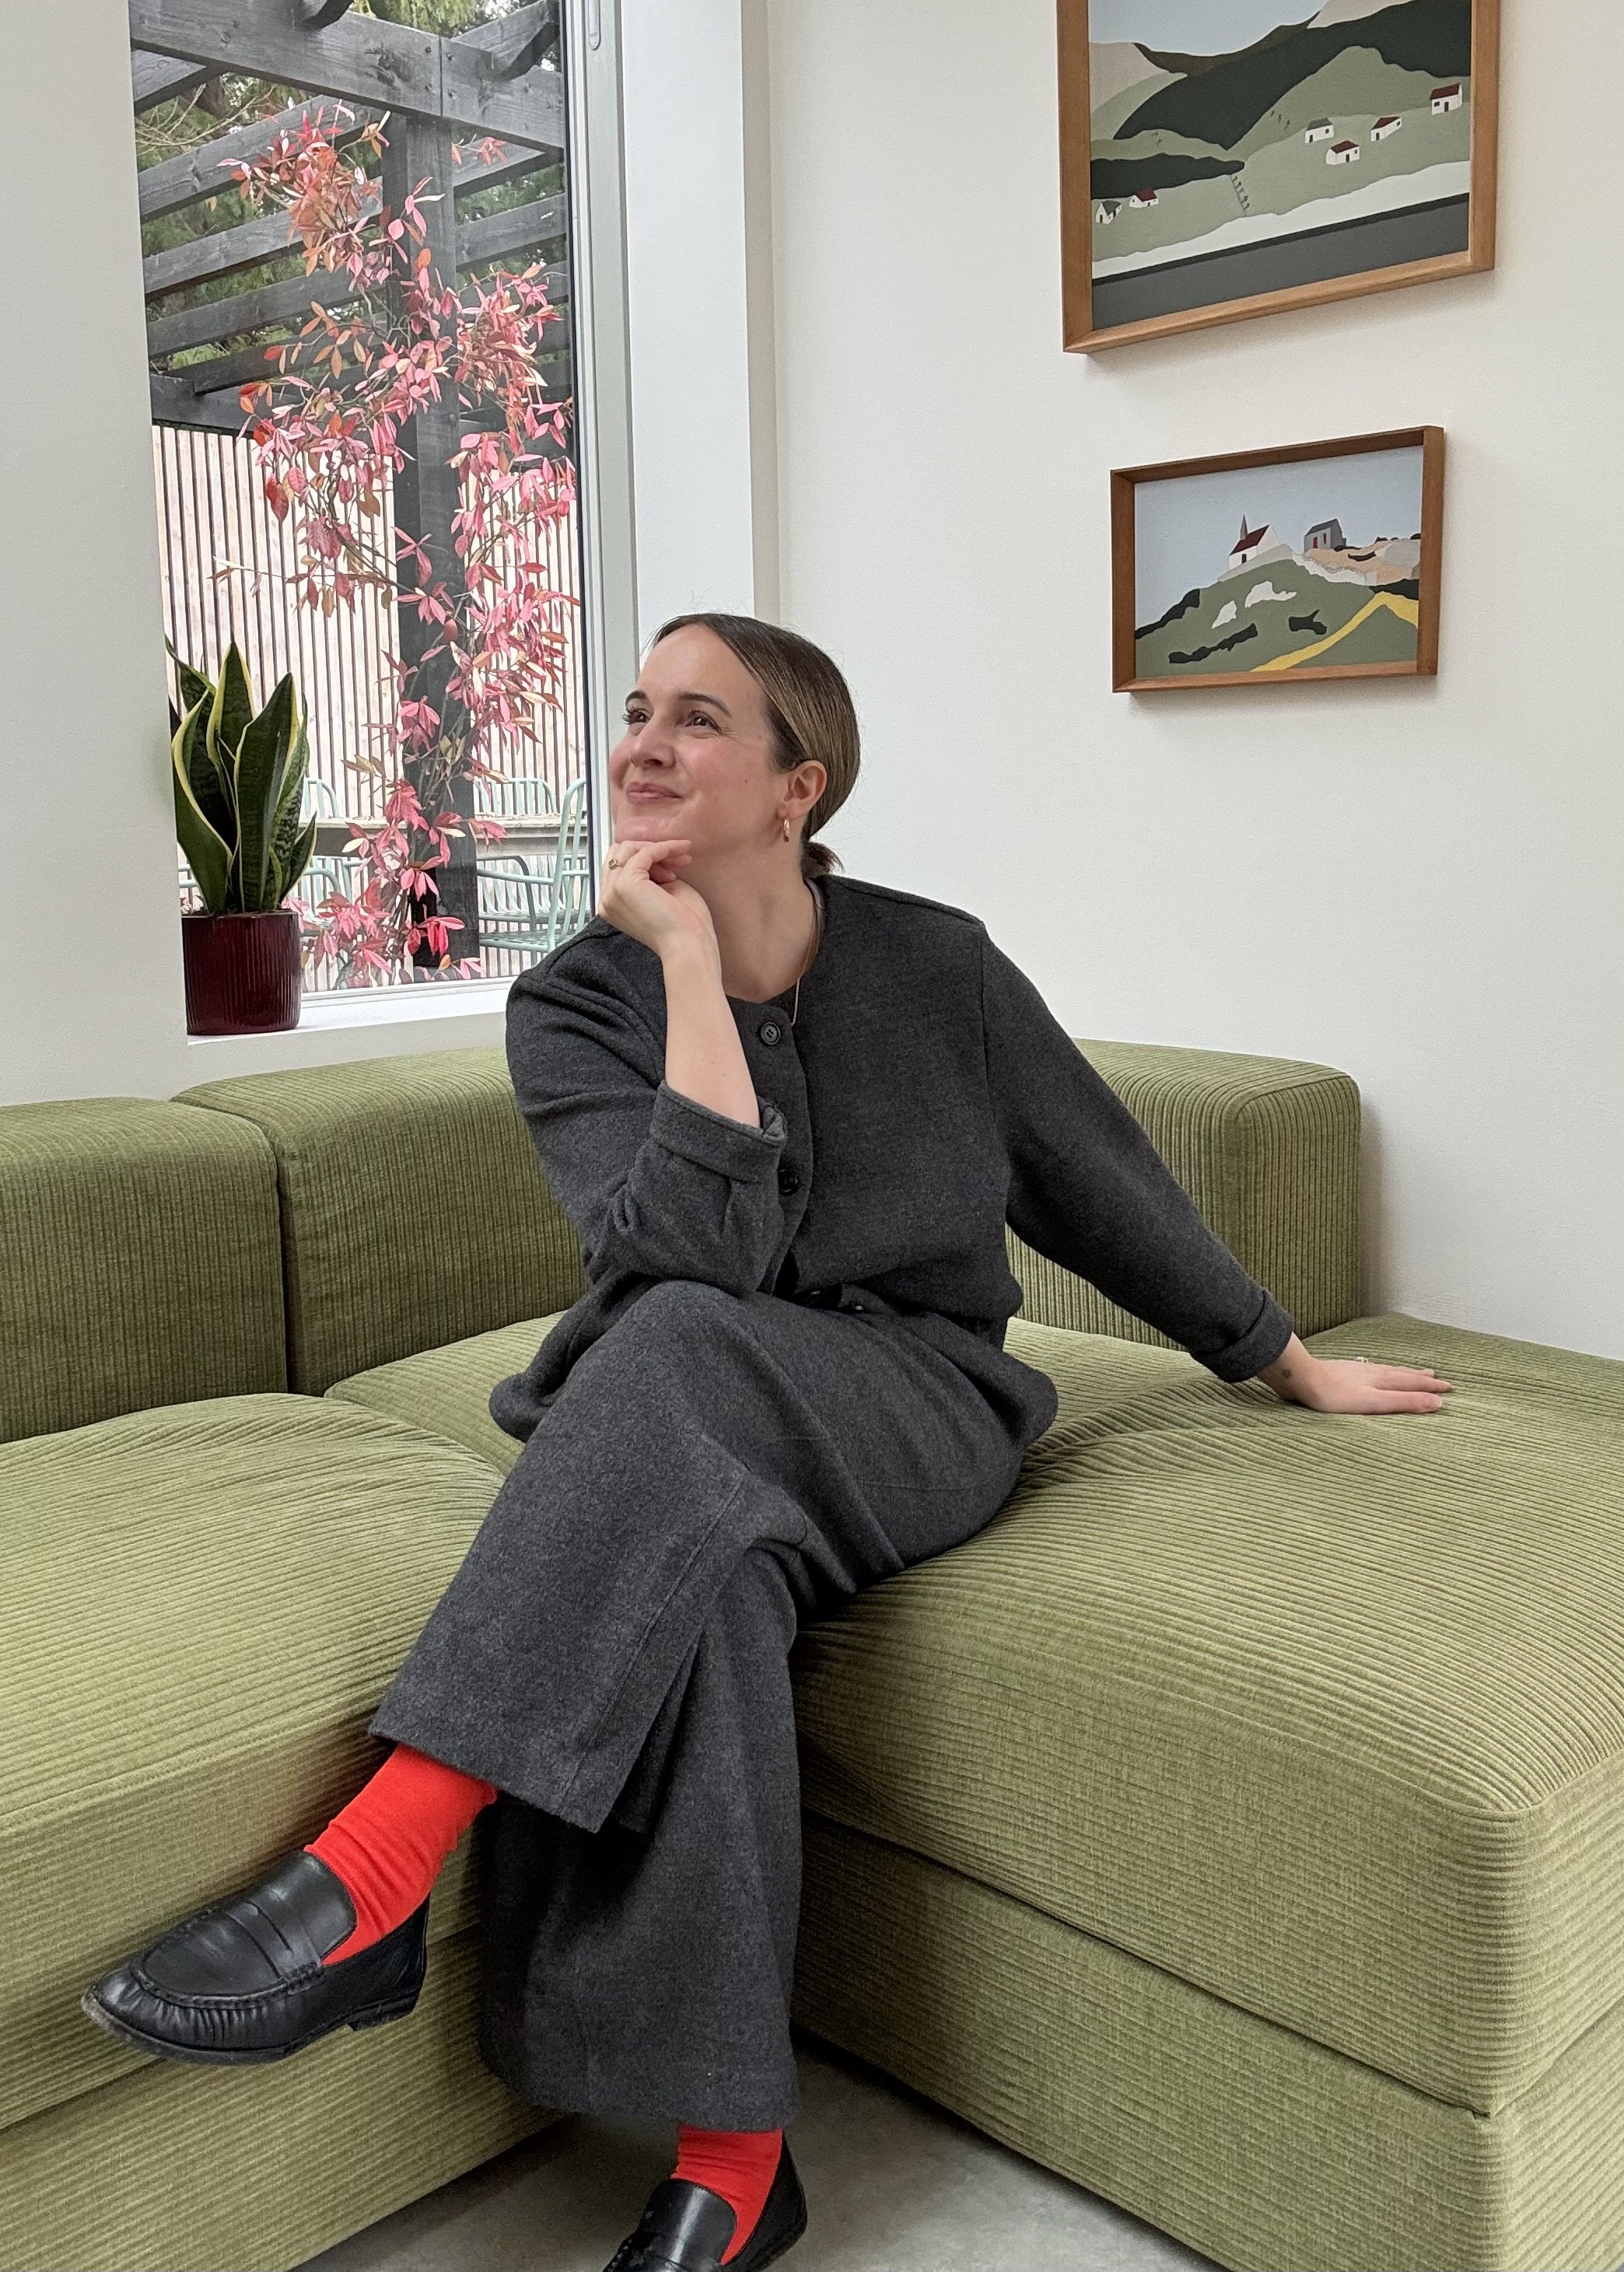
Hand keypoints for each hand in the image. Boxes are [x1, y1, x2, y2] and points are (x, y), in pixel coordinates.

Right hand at [599, 838, 714, 960]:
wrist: (688, 945)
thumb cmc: (681, 926)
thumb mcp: (659, 893)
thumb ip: (648, 874)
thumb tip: (649, 851)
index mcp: (611, 905)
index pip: (616, 865)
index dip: (644, 858)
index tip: (671, 865)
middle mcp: (606, 899)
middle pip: (618, 853)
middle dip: (649, 850)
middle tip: (678, 860)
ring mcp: (612, 892)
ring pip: (628, 849)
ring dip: (658, 849)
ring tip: (682, 861)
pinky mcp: (626, 885)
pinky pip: (644, 853)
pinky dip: (664, 848)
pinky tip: (681, 853)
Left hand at [1257, 1333, 1452, 1414]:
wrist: (1302, 1378)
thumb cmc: (1335, 1395)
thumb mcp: (1374, 1402)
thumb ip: (1404, 1402)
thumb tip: (1437, 1403)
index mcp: (1383, 1380)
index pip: (1413, 1383)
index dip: (1431, 1387)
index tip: (1449, 1388)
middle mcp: (1373, 1372)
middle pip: (1403, 1375)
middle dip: (1421, 1378)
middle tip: (1437, 1377)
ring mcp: (1358, 1371)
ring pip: (1388, 1371)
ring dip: (1404, 1373)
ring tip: (1414, 1371)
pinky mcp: (1343, 1372)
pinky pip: (1371, 1370)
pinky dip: (1383, 1371)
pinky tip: (1374, 1372)